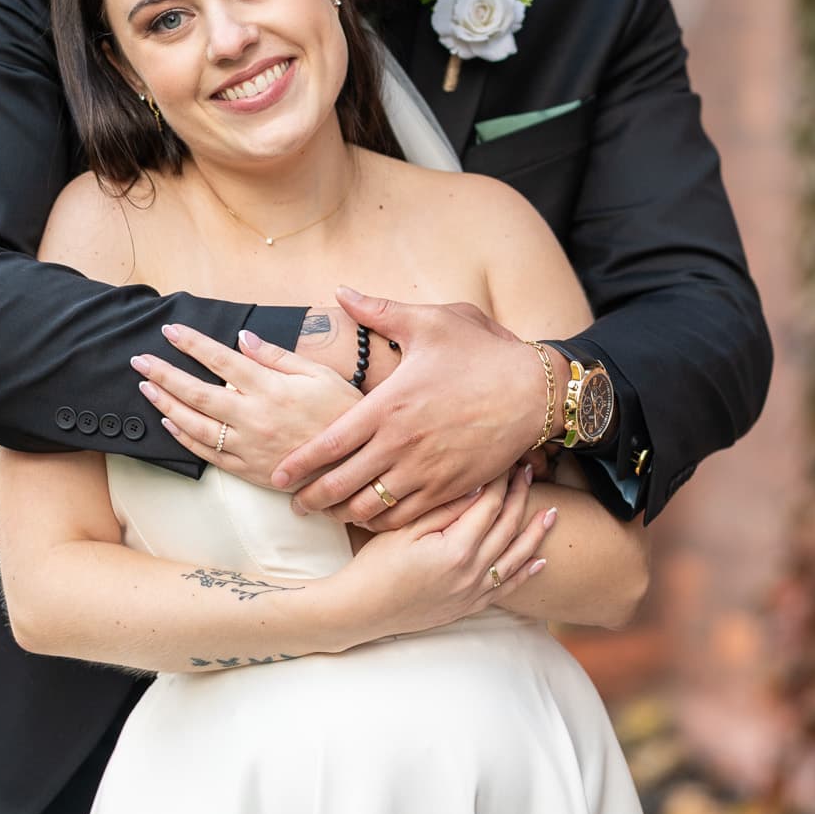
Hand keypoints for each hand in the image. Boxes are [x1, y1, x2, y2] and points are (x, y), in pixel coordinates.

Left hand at [133, 324, 360, 486]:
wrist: (355, 465)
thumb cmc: (342, 414)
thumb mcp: (319, 375)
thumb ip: (278, 357)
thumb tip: (243, 339)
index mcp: (271, 388)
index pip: (221, 360)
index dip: (192, 344)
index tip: (170, 331)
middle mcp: (254, 417)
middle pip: (197, 392)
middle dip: (164, 373)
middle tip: (139, 360)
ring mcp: (248, 446)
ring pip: (194, 424)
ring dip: (165, 404)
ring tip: (146, 388)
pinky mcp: (248, 470)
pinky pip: (207, 454)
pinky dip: (184, 437)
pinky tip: (169, 423)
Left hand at [273, 289, 546, 529]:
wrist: (536, 391)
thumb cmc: (482, 353)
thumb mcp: (431, 322)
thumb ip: (380, 310)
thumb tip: (342, 291)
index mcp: (388, 406)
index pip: (329, 444)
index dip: (298, 464)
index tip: (279, 474)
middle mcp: (402, 445)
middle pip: (341, 485)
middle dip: (312, 498)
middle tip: (295, 503)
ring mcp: (427, 471)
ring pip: (372, 508)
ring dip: (345, 514)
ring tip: (330, 512)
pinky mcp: (450, 487)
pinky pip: (407, 516)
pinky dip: (384, 521)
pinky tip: (373, 516)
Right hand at [320, 464, 553, 639]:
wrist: (362, 611)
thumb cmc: (375, 566)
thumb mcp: (404, 530)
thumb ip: (443, 509)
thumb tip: (477, 485)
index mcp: (457, 549)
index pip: (489, 505)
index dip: (500, 479)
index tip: (506, 458)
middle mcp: (473, 572)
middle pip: (506, 527)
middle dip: (520, 496)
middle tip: (529, 471)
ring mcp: (473, 592)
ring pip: (515, 558)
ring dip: (534, 534)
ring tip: (552, 513)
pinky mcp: (469, 607)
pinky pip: (506, 588)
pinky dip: (525, 573)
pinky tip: (539, 561)